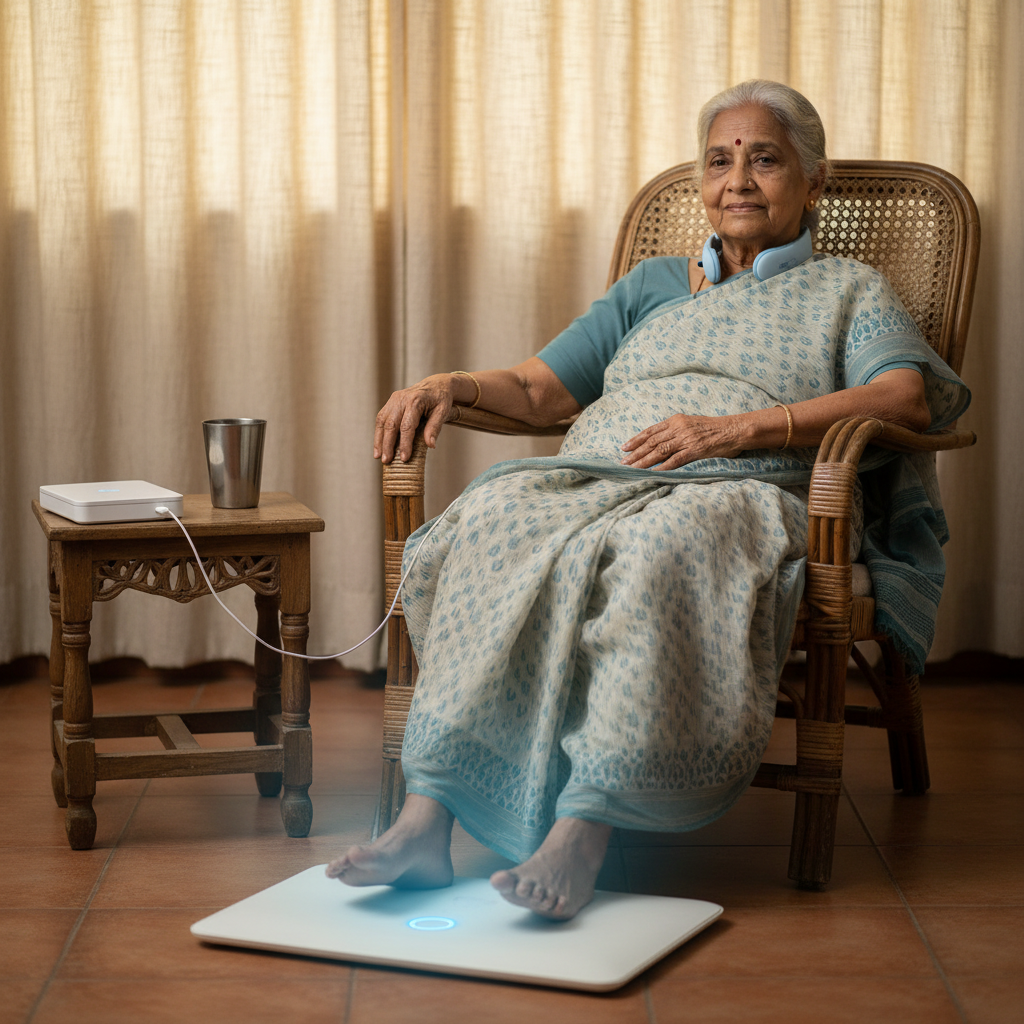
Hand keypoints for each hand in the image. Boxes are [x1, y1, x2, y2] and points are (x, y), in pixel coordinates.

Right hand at [374, 374, 457, 463]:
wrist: (436, 384)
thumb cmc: (441, 399)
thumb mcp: (443, 412)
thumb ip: (435, 428)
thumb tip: (430, 445)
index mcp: (415, 401)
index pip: (407, 426)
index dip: (404, 443)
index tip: (404, 458)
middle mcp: (401, 399)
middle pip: (390, 424)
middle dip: (387, 444)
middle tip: (386, 461)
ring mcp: (394, 399)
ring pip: (382, 421)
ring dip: (379, 440)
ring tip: (379, 456)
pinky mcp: (390, 402)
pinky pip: (381, 418)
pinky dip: (379, 432)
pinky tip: (379, 445)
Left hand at [620, 414, 745, 469]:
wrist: (735, 429)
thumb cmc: (715, 428)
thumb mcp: (691, 424)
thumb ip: (676, 430)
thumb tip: (661, 441)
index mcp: (676, 420)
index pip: (651, 431)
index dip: (636, 439)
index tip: (624, 447)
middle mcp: (678, 428)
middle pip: (652, 442)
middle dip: (635, 453)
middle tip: (623, 462)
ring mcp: (686, 439)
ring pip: (659, 451)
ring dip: (644, 461)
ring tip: (632, 469)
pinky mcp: (695, 450)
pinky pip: (675, 460)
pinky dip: (663, 467)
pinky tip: (653, 473)